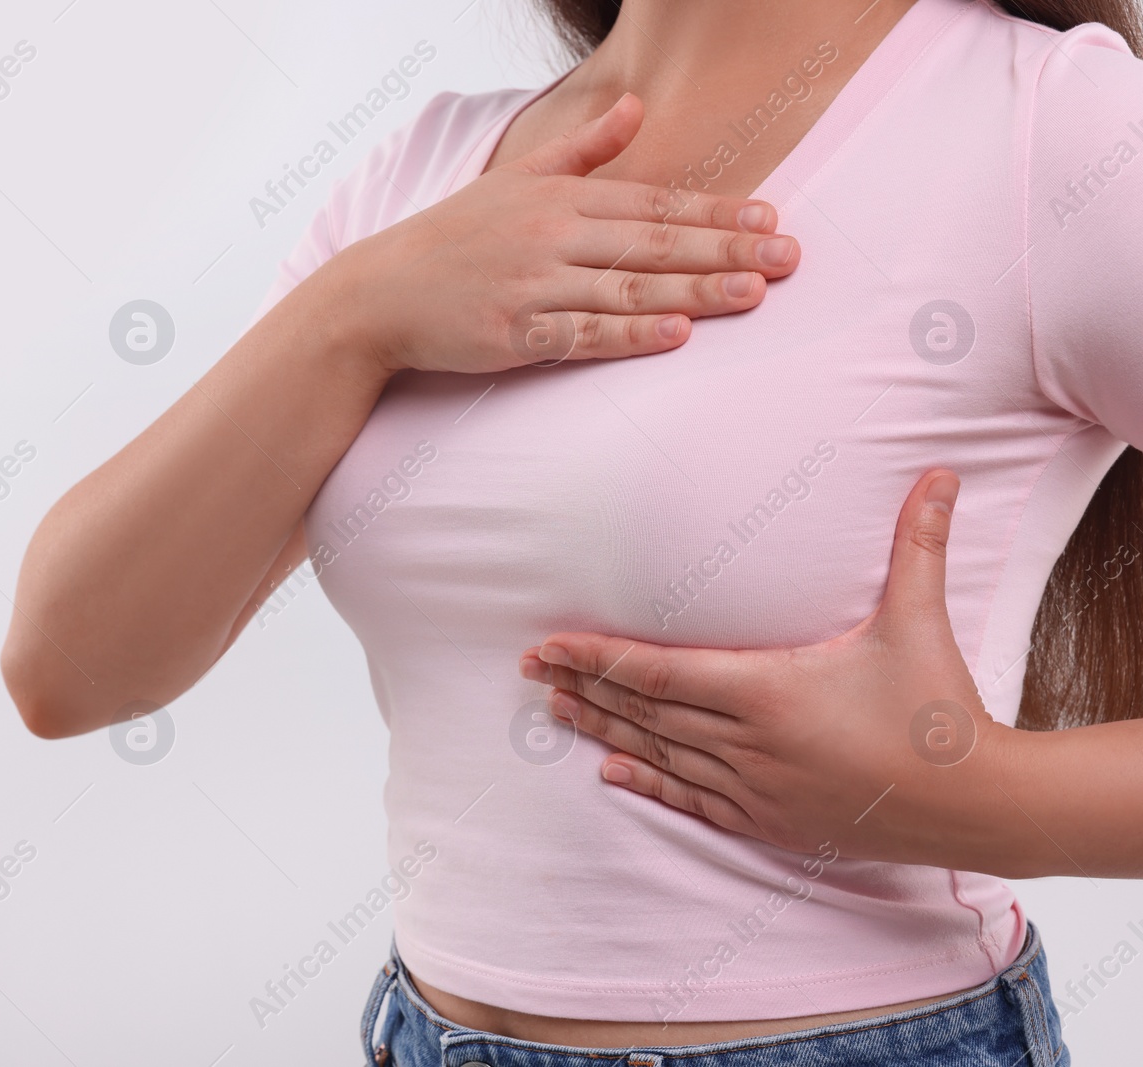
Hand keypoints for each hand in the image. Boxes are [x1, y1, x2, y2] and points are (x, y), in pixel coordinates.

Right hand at [332, 92, 801, 376]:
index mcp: (558, 199)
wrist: (379, 292)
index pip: (654, 204)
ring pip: (629, 287)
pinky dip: (630, 333)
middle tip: (790, 260)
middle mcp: (552, 237)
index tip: (770, 218)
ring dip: (696, 291)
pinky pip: (583, 334)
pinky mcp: (514, 333)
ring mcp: (533, 286)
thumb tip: (636, 108)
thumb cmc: (450, 238)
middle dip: (728, 250)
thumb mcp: (515, 179)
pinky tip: (675, 334)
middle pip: (655, 243)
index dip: (716, 212)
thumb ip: (582, 148)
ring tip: (753, 295)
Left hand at [519, 469, 1031, 873]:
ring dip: (605, 731)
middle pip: (644, 711)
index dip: (595, 657)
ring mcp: (755, 788)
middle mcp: (747, 743)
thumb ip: (916, 543)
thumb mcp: (919, 621)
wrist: (976, 807)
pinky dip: (650, 782)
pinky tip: (615, 773)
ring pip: (660, 754)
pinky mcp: (770, 820)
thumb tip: (938, 472)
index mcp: (766, 692)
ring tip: (558, 711)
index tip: (548, 646)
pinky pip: (692, 801)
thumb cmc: (941, 713)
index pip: (655, 671)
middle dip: (584, 687)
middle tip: (531, 670)